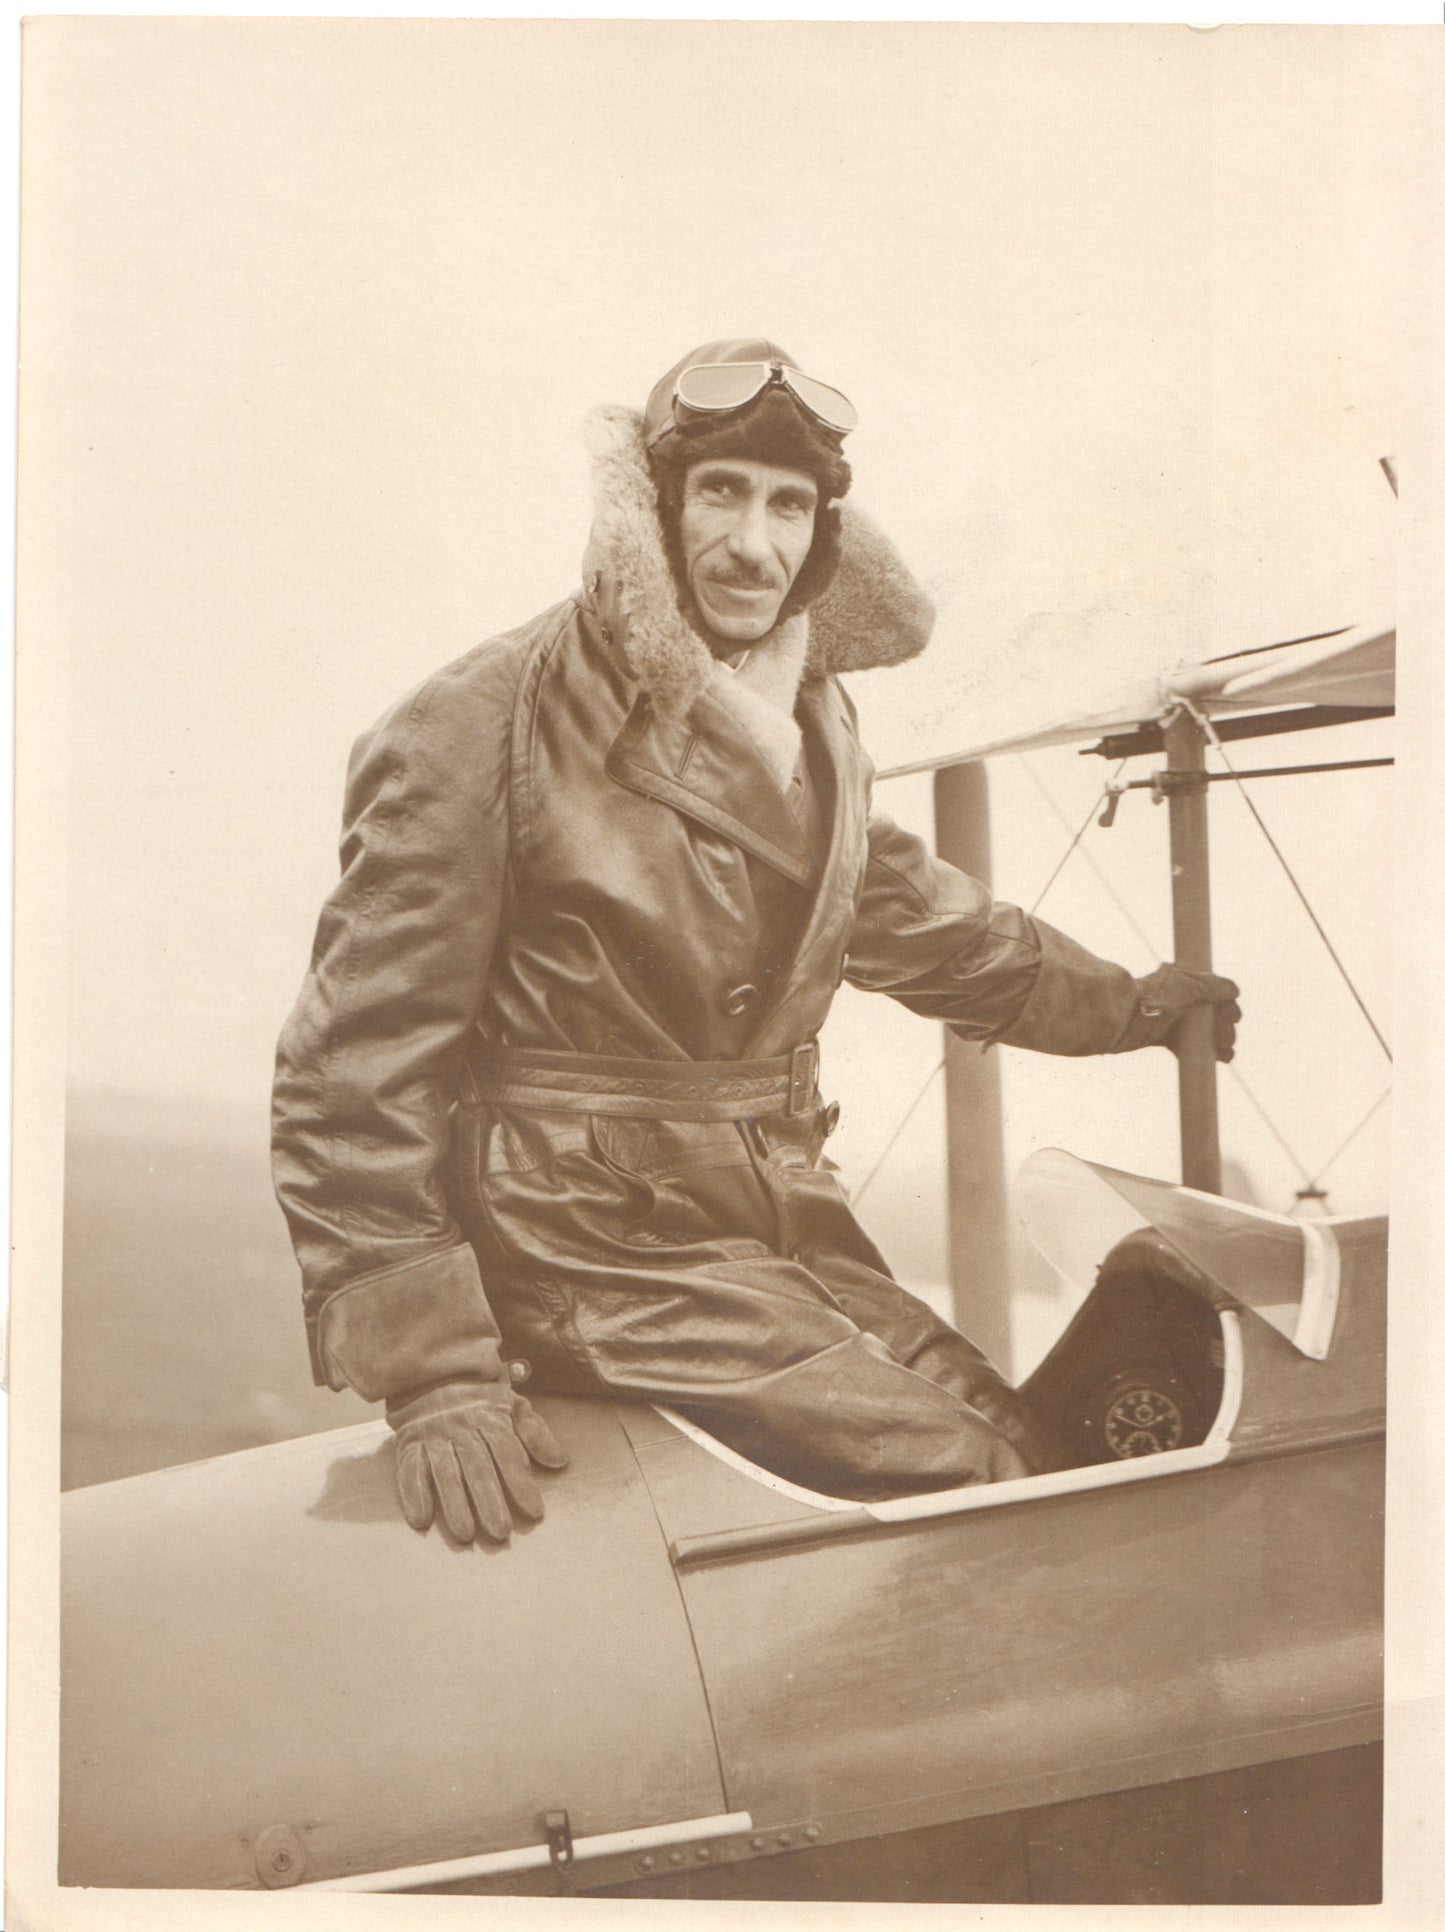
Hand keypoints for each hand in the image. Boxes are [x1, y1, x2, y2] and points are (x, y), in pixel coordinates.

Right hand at [385, 1371, 567, 1543]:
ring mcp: (434, 1435)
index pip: (509, 1454)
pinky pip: (410, 1469)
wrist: (433, 1372)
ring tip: (465, 1534)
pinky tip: (421, 1519)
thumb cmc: (480, 1397)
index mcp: (491, 1419)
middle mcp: (463, 1428)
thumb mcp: (512, 1405)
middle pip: (478, 1468)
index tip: (535, 1512)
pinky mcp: (410, 1442)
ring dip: (454, 1504)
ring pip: (446, 1473)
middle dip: (489, 1501)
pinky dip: (413, 1494)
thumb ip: (535, 1434)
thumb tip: (559, 1461)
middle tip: (500, 1532)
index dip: (521, 1483)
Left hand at [1112, 964, 1240, 1061]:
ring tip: (1225, 1052)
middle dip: (1223, 1027)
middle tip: (1226, 1038)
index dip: (1226, 1006)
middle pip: (1209, 1013)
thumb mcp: (1187, 986)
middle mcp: (1176, 998)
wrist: (1119, 1018)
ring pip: (1200, 1031)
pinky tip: (1219, 1059)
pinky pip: (1186, 1045)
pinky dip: (1203, 1052)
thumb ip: (1212, 986)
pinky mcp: (1160, 1037)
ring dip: (1217, 1041)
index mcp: (1182, 981)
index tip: (1233, 1018)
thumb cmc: (1152, 999)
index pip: (1213, 993)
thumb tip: (1233, 990)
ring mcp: (1168, 1018)